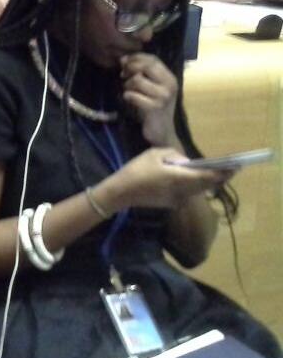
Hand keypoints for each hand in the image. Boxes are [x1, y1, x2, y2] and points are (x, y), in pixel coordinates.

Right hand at [99, 147, 231, 210]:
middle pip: (207, 184)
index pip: (208, 176)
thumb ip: (174, 155)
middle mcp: (183, 190)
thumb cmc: (136, 170)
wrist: (121, 193)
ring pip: (199, 190)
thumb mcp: (153, 154)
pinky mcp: (173, 203)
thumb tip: (186, 161)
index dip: (223, 172)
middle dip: (220, 177)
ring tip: (217, 174)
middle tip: (231, 170)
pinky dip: (195, 187)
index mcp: (180, 177)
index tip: (235, 167)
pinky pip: (189, 193)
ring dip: (208, 182)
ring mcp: (179, 199)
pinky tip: (194, 181)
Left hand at [119, 53, 177, 145]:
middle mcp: (169, 85)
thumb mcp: (151, 87)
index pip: (153, 59)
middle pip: (146, 66)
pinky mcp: (155, 108)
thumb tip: (123, 59)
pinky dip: (127, 96)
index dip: (135, 57)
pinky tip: (129, 100)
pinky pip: (133, 95)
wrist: (162, 131)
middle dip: (130, 68)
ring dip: (127, 85)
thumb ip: (142, 73)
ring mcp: (163, 96)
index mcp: (170, 78)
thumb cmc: (153, 107)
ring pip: (137, 80)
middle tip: (123, 76)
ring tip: (128, 91)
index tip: (123, 62)